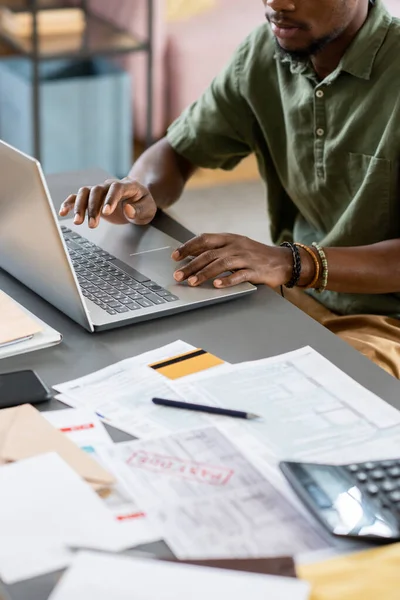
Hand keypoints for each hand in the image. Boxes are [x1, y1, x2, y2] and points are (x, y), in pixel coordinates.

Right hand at [59, 177, 156, 227]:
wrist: (137, 200)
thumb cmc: (143, 204)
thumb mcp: (148, 209)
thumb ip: (139, 210)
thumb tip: (128, 209)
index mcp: (127, 186)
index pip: (116, 188)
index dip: (110, 199)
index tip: (106, 212)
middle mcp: (110, 185)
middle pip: (97, 190)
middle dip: (93, 208)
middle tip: (92, 225)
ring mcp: (99, 190)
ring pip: (85, 192)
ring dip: (80, 207)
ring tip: (78, 222)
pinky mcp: (92, 198)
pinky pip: (77, 197)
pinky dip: (69, 203)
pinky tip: (63, 212)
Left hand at [171, 233, 297, 288]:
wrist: (283, 261)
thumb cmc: (256, 256)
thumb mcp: (236, 247)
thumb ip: (218, 250)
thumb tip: (194, 257)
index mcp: (229, 238)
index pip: (204, 239)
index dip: (188, 247)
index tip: (175, 256)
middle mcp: (236, 246)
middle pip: (209, 254)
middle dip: (191, 265)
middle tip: (178, 275)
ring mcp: (246, 258)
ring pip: (221, 264)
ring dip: (204, 273)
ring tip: (192, 282)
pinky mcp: (255, 271)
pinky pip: (239, 276)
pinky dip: (227, 281)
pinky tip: (217, 286)